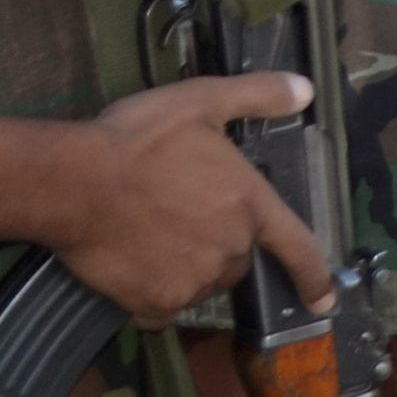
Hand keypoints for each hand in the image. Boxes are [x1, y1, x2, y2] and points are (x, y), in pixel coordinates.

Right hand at [0, 75, 333, 324]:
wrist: (73, 182)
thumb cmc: (139, 139)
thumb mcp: (201, 101)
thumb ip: (257, 95)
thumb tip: (305, 89)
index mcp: (250, 206)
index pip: (298, 247)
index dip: (314, 275)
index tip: (324, 299)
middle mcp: (231, 249)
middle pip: (236, 259)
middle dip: (216, 242)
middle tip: (177, 214)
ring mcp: (194, 280)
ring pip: (200, 281)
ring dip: (185, 266)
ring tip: (149, 232)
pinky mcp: (155, 303)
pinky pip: (162, 307)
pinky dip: (151, 294)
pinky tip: (132, 265)